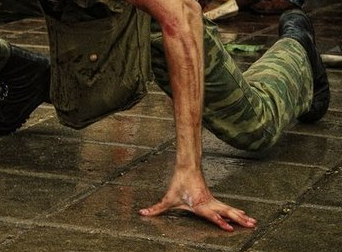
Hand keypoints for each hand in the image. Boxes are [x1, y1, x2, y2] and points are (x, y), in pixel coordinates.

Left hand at [139, 168, 256, 230]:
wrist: (186, 167)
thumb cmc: (178, 184)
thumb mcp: (167, 198)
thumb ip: (156, 208)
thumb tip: (142, 213)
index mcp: (199, 204)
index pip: (211, 214)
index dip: (219, 221)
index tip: (228, 227)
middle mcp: (209, 203)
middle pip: (225, 212)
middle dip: (237, 219)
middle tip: (249, 225)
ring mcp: (213, 201)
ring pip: (229, 209)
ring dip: (240, 216)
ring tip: (253, 223)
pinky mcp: (214, 199)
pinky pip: (227, 207)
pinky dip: (236, 211)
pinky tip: (244, 215)